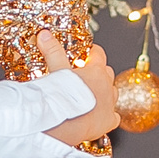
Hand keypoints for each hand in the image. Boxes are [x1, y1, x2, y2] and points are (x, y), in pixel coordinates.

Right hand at [40, 29, 118, 146]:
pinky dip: (107, 116)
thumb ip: (52, 51)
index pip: (99, 54)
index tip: (88, 52)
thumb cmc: (60, 97)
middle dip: (98, 73)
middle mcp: (107, 86)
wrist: (62, 123)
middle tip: (84, 75)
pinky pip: (114, 117)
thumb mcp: (56, 70)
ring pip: (113, 93)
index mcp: (96, 71)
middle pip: (107, 73)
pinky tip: (98, 116)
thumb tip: (44, 34)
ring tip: (89, 95)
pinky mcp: (109, 121)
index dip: (92, 52)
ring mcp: (110, 104)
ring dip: (103, 93)